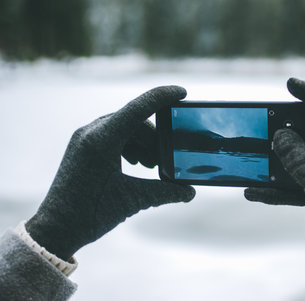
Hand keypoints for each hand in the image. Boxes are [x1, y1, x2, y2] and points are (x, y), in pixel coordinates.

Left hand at [26, 86, 195, 260]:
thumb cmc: (90, 214)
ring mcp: (84, 138)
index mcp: (102, 140)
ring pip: (124, 127)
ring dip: (143, 142)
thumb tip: (189, 192)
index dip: (162, 97)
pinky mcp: (82, 146)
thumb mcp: (133, 200)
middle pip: (134, 121)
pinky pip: (112, 135)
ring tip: (152, 165)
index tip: (182, 92)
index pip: (138, 108)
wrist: (55, 229)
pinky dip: (129, 145)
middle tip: (166, 158)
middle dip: (155, 137)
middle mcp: (91, 133)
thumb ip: (165, 193)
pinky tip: (136, 163)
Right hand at [245, 78, 304, 293]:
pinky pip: (298, 186)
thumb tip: (280, 136)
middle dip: (290, 134)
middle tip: (266, 127)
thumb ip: (297, 154)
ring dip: (280, 163)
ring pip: (304, 162)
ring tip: (255, 160)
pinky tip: (254, 193)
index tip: (289, 84)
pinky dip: (278, 189)